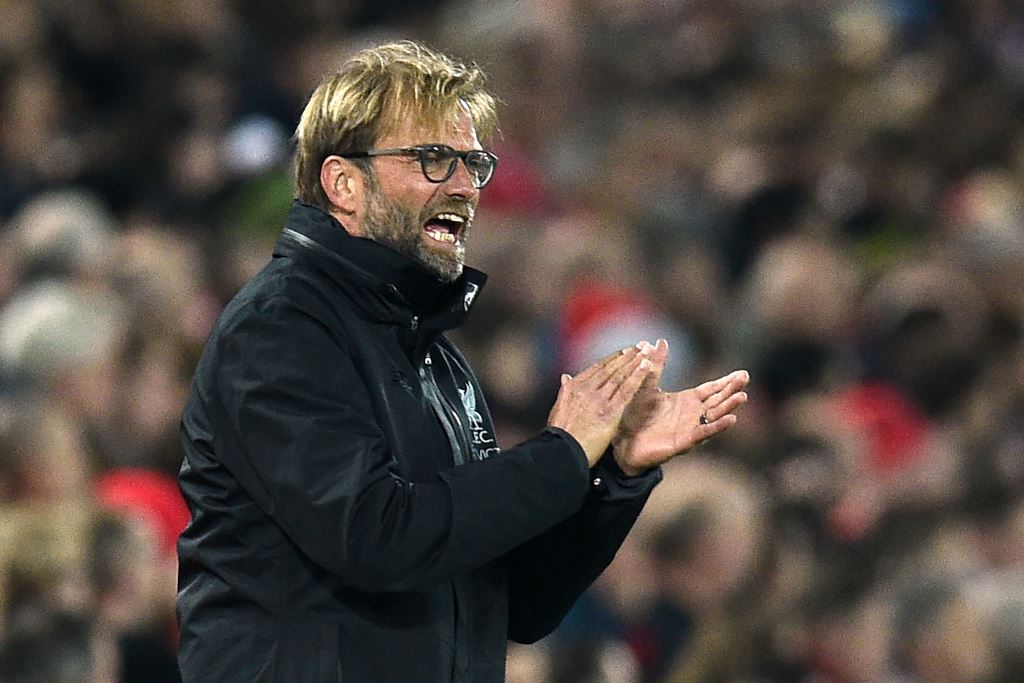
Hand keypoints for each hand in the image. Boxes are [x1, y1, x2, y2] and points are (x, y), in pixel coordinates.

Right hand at [547, 346, 652, 465]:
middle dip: (628, 356)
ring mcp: (599, 399)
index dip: (614, 358)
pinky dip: (638, 376)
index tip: (625, 351)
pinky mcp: (610, 411)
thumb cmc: (560, 435)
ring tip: (648, 351)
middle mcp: (587, 389)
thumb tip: (565, 377)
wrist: (562, 452)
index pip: (598, 368)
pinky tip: (647, 366)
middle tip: (642, 345)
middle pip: (612, 368)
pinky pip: (627, 390)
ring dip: (636, 361)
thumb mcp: (559, 408)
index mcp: (574, 387)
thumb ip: (565, 391)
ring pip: (621, 375)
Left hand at [613, 340, 748, 474]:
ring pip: (714, 416)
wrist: (624, 442)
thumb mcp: (647, 386)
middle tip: (746, 378)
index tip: (742, 373)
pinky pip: (703, 434)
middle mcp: (692, 414)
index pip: (711, 389)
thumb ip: (656, 365)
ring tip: (742, 396)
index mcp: (686, 401)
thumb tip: (661, 340)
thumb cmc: (636, 416)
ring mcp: (689, 429)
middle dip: (732, 390)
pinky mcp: (683, 443)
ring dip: (729, 407)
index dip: (726, 381)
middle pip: (717, 400)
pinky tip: (731, 420)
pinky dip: (717, 427)